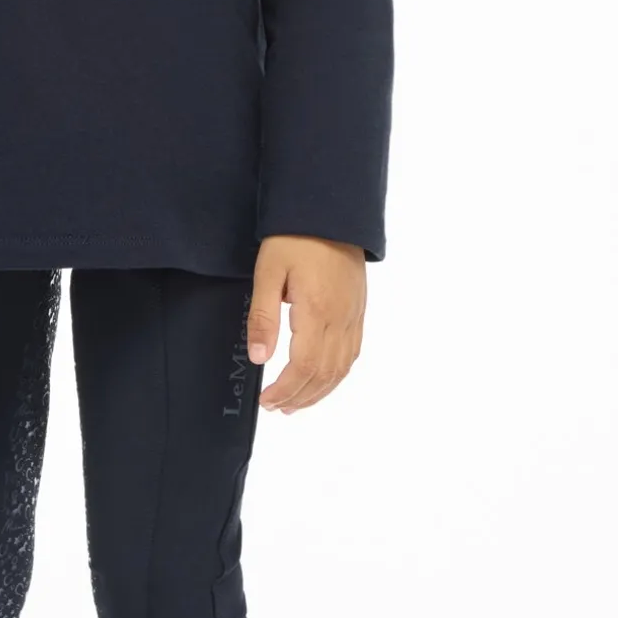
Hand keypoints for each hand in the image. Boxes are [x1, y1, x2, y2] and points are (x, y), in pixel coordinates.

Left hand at [247, 235, 365, 413]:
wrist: (331, 211)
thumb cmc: (294, 238)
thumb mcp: (268, 272)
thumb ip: (263, 317)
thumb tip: (259, 358)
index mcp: (317, 311)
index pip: (304, 366)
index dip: (285, 389)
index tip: (266, 400)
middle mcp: (342, 319)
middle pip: (324, 374)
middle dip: (299, 396)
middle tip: (276, 407)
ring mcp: (354, 316)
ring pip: (342, 368)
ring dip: (319, 391)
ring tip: (296, 404)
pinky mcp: (358, 310)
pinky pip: (352, 353)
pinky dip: (337, 375)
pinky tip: (323, 379)